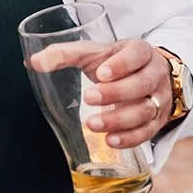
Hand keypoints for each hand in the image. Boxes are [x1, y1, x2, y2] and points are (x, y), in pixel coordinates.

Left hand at [29, 38, 172, 148]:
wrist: (145, 75)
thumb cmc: (113, 62)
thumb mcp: (92, 53)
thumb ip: (64, 54)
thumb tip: (32, 62)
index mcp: (139, 51)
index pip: (136, 54)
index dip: (122, 64)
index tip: (100, 73)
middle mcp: (154, 74)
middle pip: (141, 84)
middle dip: (116, 93)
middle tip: (89, 98)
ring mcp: (160, 99)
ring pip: (147, 110)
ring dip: (120, 120)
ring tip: (93, 124)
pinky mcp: (158, 121)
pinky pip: (148, 132)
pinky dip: (130, 138)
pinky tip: (110, 140)